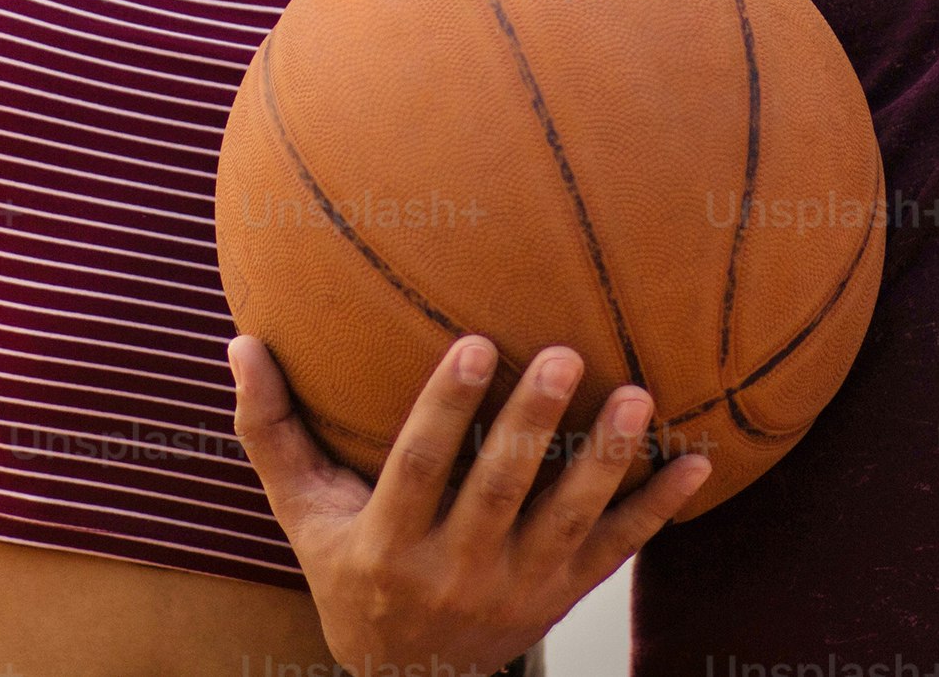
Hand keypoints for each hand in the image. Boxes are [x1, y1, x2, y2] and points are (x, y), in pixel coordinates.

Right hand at [230, 333, 708, 676]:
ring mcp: (515, 590)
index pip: (419, 470)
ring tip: (638, 392)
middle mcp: (453, 573)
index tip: (476, 341)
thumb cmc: (345, 570)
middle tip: (563, 353)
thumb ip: (270, 430)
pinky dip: (660, 509)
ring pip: (567, 522)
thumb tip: (240, 340)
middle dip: (534, 426)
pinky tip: (698, 460)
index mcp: (386, 545)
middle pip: (500, 494)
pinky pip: (617, 552)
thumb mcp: (300, 511)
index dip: (447, 409)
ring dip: (606, 460)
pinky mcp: (561, 598)